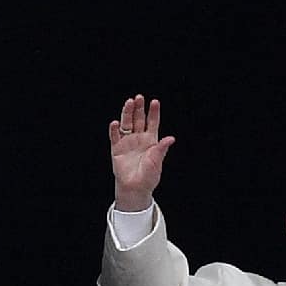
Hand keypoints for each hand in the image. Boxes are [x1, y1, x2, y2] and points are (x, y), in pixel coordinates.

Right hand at [109, 94, 174, 210]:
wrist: (136, 187)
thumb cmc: (149, 176)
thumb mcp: (157, 161)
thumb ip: (161, 149)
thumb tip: (171, 138)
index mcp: (151, 140)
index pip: (153, 122)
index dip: (153, 112)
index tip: (155, 101)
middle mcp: (139, 138)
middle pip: (139, 119)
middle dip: (139, 108)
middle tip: (139, 97)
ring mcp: (127, 142)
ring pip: (127, 124)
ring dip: (127, 113)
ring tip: (128, 103)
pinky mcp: (117, 149)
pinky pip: (115, 137)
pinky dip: (114, 130)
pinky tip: (115, 123)